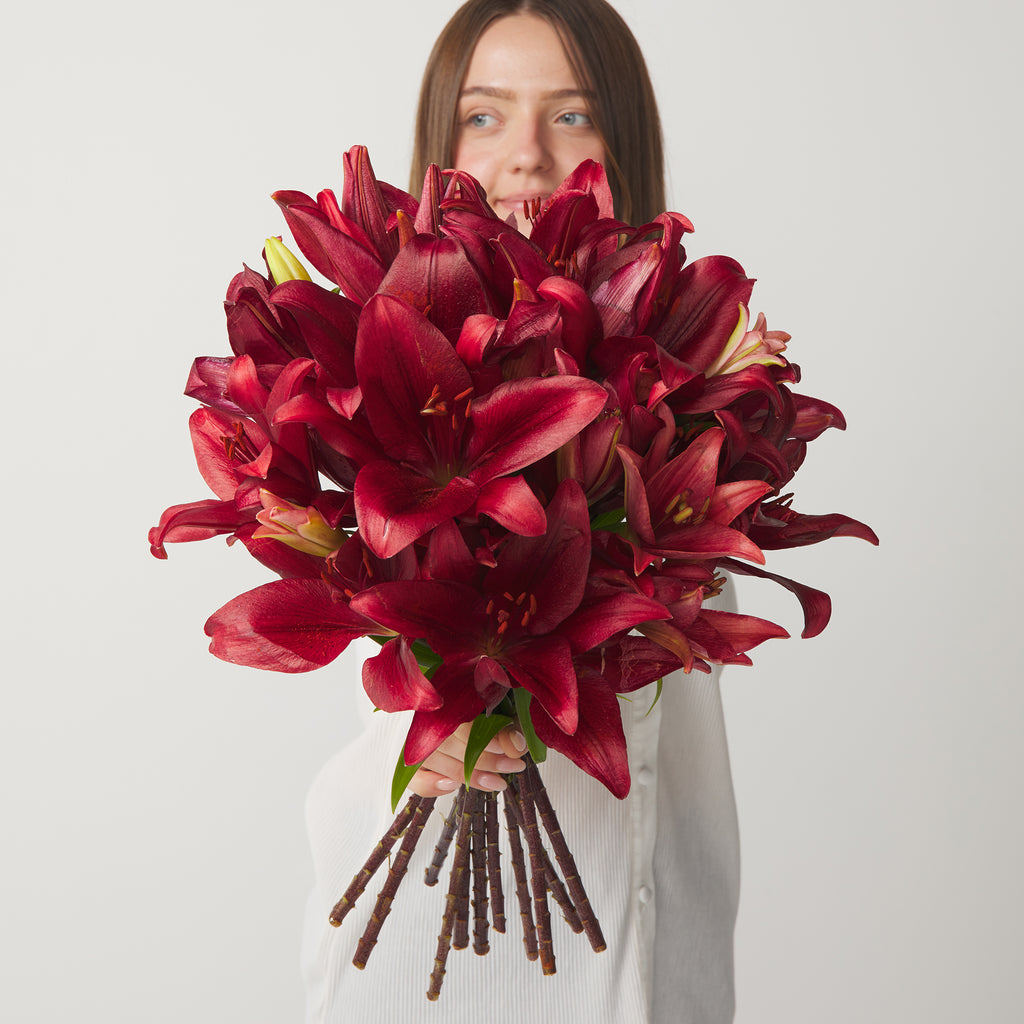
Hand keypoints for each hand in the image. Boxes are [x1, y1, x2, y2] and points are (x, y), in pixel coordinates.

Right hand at [409, 721, 526, 796]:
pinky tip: (453, 787)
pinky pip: (415, 777)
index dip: (484, 738)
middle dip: (486, 760)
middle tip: (515, 766)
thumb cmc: (488, 710)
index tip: (509, 750)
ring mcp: (415, 739)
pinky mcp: (412, 763)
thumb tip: (516, 746)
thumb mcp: (504, 712)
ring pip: (433, 760)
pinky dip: (430, 785)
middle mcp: (425, 713)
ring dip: (468, 775)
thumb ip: (511, 727)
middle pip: (449, 741)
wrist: (472, 711)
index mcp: (447, 692)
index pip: (459, 719)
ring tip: (499, 782)